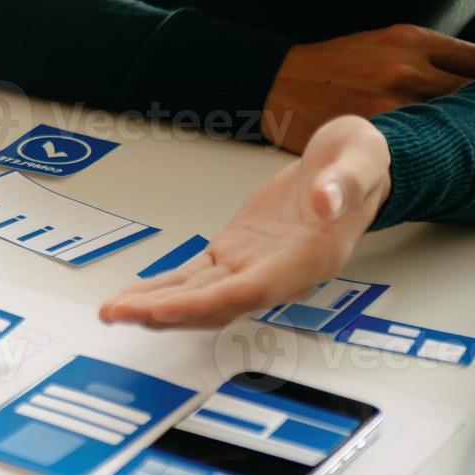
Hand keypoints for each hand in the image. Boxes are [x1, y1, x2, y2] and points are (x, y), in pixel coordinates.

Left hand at [100, 116, 390, 328]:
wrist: (355, 169)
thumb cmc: (361, 166)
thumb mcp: (362, 161)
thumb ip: (346, 183)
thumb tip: (325, 201)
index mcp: (308, 259)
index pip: (251, 290)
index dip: (207, 303)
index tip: (166, 310)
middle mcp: (277, 273)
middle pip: (215, 303)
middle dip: (166, 312)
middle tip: (118, 313)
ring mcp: (253, 266)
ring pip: (199, 295)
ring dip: (155, 306)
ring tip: (111, 312)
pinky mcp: (236, 252)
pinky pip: (195, 277)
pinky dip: (163, 288)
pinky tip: (133, 297)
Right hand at [263, 24, 474, 152]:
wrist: (279, 83)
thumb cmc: (332, 67)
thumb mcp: (379, 42)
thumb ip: (422, 56)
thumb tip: (467, 79)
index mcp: (410, 40)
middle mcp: (406, 67)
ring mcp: (391, 101)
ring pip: (451, 122)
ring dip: (466, 136)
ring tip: (473, 148)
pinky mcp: (374, 130)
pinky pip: (420, 142)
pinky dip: (433, 151)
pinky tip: (437, 160)